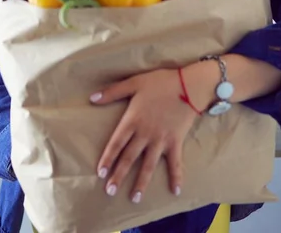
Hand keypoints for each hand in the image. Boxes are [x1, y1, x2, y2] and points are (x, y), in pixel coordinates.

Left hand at [89, 69, 198, 203]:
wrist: (188, 85)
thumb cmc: (160, 82)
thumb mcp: (134, 83)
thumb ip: (112, 92)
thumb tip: (91, 98)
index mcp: (133, 120)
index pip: (116, 143)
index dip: (108, 158)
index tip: (100, 172)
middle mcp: (145, 134)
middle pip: (129, 158)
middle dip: (119, 175)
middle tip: (109, 191)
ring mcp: (161, 140)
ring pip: (148, 165)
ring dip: (141, 183)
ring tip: (134, 198)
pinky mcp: (176, 142)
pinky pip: (176, 163)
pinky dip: (176, 177)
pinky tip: (175, 191)